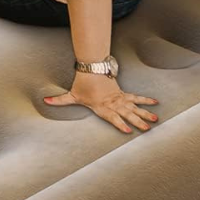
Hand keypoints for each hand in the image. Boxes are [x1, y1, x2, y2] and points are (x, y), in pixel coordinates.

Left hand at [44, 73, 158, 133]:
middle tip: (146, 129)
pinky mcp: (122, 93)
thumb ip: (60, 101)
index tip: (127, 130)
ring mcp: (119, 99)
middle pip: (127, 113)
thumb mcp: (71, 95)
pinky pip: (136, 97)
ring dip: (144, 113)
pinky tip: (155, 103)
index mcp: (102, 107)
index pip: (112, 117)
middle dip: (137, 121)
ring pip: (134, 107)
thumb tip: (45, 101)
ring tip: (155, 120)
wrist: (91, 69)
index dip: (119, 124)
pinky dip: (145, 100)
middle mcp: (113, 104)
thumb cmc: (82, 84)